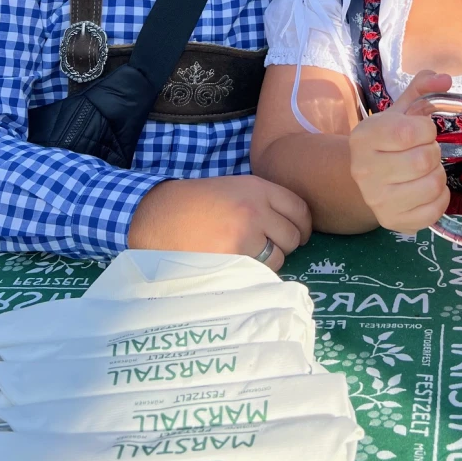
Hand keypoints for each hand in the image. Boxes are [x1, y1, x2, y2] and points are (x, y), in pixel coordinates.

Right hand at [127, 175, 311, 271]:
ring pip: (278, 258)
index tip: (298, 235)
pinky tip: (236, 265)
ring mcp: (244, 235)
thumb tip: (296, 225)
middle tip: (266, 247)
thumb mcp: (234, 187)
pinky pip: (258, 272)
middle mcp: (255, 209)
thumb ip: (264, 201)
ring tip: (246, 255)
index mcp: (258, 188)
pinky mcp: (232, 258)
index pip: (300, 210)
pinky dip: (252, 273)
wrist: (158, 216)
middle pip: (293, 236)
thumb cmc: (196, 202)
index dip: (303, 226)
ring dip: (268, 261)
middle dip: (284, 245)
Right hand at [348, 70, 451, 233]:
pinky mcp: (392, 221)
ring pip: (432, 185)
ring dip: (438, 174)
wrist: (368, 177)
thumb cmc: (389, 140)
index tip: (422, 131)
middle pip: (424, 160)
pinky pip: (434, 210)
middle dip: (433, 152)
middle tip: (424, 151)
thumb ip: (422, 89)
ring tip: (425, 170)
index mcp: (363, 137)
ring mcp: (376, 200)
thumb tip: (446, 79)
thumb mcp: (400, 111)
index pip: (408, 131)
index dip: (426, 129)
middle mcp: (363, 170)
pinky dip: (440, 197)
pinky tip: (427, 189)